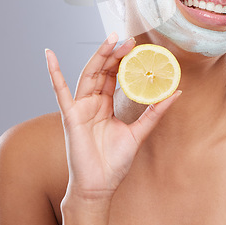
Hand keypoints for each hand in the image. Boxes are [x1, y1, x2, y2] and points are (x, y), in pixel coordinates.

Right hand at [45, 33, 181, 200]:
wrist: (99, 186)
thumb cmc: (114, 162)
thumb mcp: (139, 132)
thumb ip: (155, 111)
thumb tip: (177, 92)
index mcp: (106, 104)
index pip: (114, 75)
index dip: (123, 59)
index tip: (136, 45)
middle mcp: (92, 102)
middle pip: (102, 70)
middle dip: (114, 53)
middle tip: (128, 38)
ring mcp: (80, 107)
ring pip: (88, 74)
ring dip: (98, 56)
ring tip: (110, 39)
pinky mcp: (70, 115)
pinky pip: (60, 91)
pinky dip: (53, 72)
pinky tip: (49, 55)